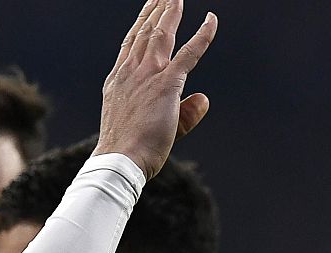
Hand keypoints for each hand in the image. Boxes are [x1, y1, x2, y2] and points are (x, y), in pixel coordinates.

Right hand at [96, 0, 218, 179]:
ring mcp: (148, 75)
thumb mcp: (150, 126)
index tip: (149, 8)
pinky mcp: (166, 84)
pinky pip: (189, 53)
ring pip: (162, 33)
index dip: (141, 22)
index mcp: (120, 79)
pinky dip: (203, 35)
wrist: (119, 159)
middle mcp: (131, 71)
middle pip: (145, 31)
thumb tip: (204, 99)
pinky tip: (212, 19)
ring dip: (171, 10)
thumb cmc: (129, 149)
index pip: (131, 43)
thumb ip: (184, 113)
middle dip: (156, 8)